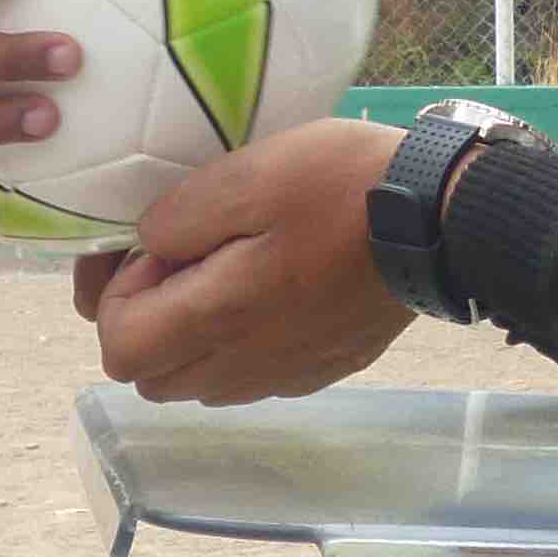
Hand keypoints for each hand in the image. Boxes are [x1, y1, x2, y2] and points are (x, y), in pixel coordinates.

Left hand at [76, 118, 412, 404]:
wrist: (442, 221)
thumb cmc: (341, 188)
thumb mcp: (247, 175)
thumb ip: (176, 219)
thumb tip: (147, 248)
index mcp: (218, 320)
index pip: (117, 347)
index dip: (115, 293)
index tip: (154, 245)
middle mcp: (244, 366)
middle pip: (149, 375)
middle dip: (144, 318)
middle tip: (183, 256)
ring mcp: (285, 375)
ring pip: (197, 381)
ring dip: (188, 335)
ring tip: (227, 269)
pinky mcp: (320, 371)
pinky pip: (249, 374)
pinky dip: (236, 343)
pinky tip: (270, 289)